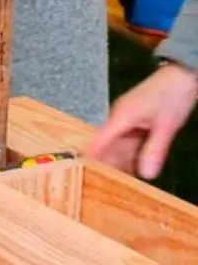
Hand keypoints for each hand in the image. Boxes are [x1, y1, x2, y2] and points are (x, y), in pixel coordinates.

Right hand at [87, 62, 197, 178]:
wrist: (182, 75)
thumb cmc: (172, 95)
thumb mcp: (166, 125)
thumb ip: (155, 149)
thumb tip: (146, 175)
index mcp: (120, 117)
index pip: (99, 141)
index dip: (90, 157)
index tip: (81, 175)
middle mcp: (120, 120)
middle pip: (108, 147)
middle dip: (107, 165)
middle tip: (104, 189)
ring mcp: (128, 121)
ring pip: (119, 146)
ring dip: (120, 163)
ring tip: (119, 185)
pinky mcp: (137, 122)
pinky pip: (130, 143)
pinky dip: (131, 156)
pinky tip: (134, 171)